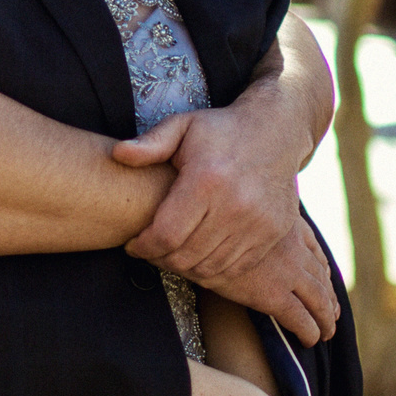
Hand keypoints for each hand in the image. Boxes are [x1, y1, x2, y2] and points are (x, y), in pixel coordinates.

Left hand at [115, 107, 338, 343]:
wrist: (277, 131)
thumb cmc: (221, 129)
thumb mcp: (183, 125)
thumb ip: (150, 143)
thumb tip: (118, 154)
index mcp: (207, 180)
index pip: (166, 235)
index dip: (144, 247)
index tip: (133, 244)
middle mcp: (235, 206)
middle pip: (186, 256)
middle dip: (160, 259)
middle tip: (150, 251)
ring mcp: (258, 224)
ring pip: (210, 267)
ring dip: (185, 267)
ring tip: (172, 254)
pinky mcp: (272, 234)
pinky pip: (235, 269)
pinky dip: (213, 271)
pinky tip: (199, 257)